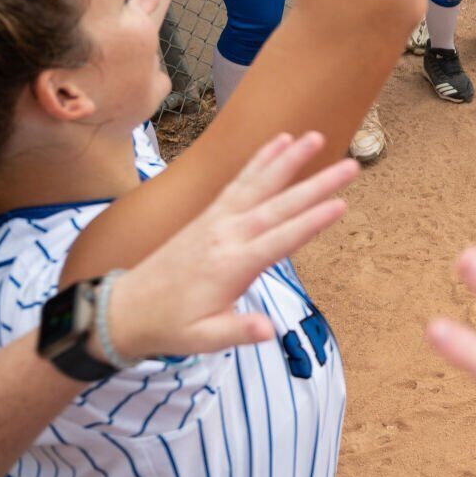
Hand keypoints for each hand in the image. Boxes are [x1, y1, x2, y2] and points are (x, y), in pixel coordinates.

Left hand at [106, 133, 356, 360]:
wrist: (125, 309)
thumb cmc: (170, 327)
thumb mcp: (203, 339)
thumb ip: (238, 331)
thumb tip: (270, 331)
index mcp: (232, 266)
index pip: (279, 241)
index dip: (311, 223)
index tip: (340, 204)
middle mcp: (227, 235)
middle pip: (279, 206)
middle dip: (316, 185)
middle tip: (350, 166)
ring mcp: (218, 220)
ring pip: (259, 184)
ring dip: (288, 159)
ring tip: (315, 137)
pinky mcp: (211, 214)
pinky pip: (241, 181)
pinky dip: (261, 160)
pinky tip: (280, 142)